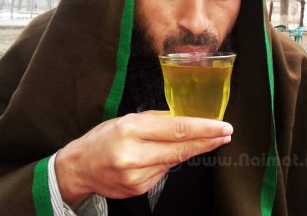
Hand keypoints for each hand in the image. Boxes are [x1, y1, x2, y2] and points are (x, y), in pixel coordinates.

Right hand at [55, 110, 232, 208]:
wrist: (79, 167)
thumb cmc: (103, 138)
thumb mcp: (127, 120)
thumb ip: (157, 120)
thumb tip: (185, 118)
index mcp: (131, 130)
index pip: (176, 129)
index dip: (204, 129)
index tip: (223, 126)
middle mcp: (134, 155)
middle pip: (181, 149)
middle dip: (208, 141)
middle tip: (226, 134)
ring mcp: (136, 176)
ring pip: (174, 162)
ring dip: (190, 150)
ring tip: (200, 140)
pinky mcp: (139, 189)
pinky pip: (163, 172)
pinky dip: (169, 162)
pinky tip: (164, 155)